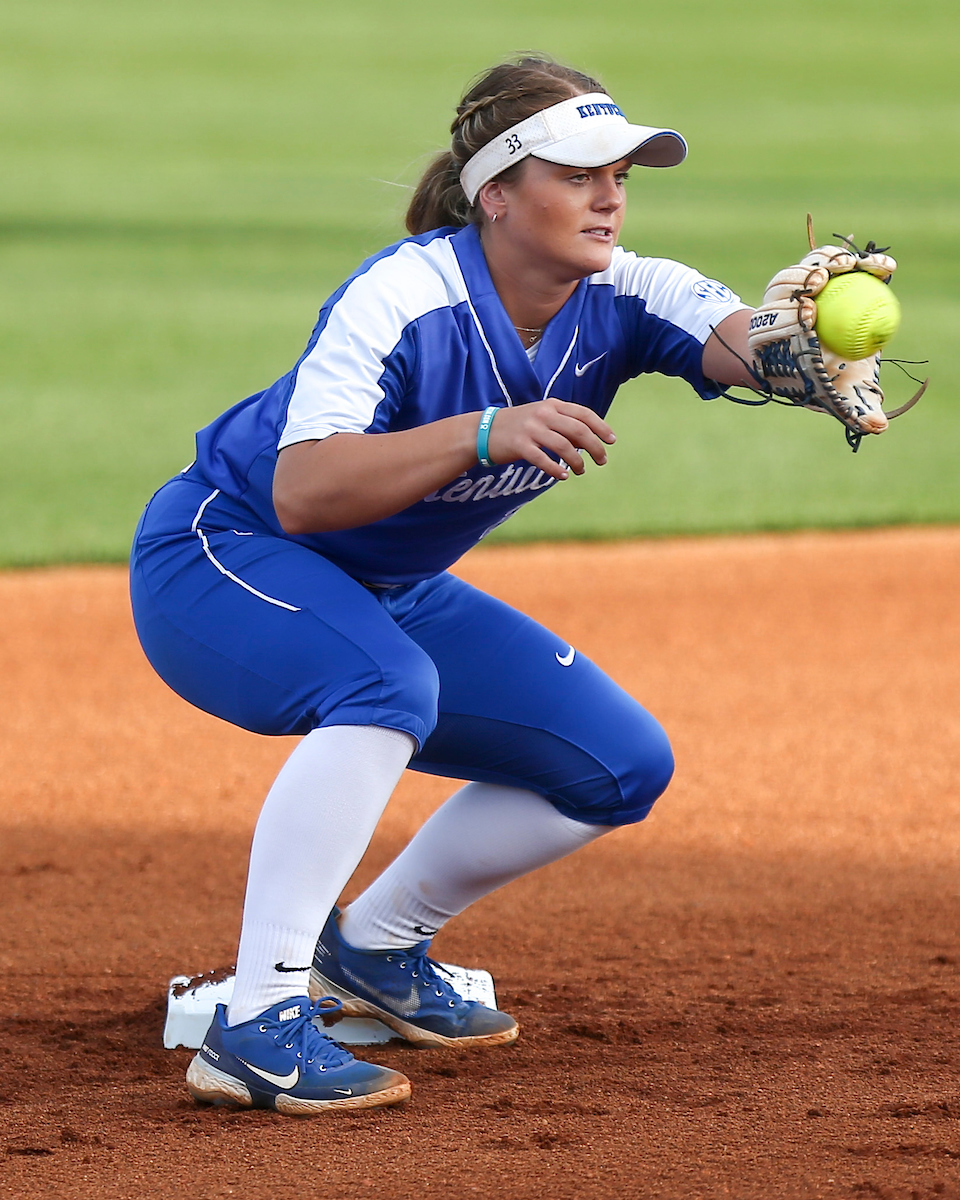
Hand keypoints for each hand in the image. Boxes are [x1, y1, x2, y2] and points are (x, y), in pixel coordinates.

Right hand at [485, 398, 615, 479]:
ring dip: (578, 461)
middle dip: (595, 447)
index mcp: (552, 405)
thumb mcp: (541, 416)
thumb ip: (563, 423)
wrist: (484, 430)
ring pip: (564, 446)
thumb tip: (587, 439)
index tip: (612, 441)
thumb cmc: (518, 425)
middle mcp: (543, 414)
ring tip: (582, 470)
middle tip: (602, 460)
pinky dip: (556, 469)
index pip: (584, 414)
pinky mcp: (520, 445)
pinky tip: (564, 475)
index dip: (601, 427)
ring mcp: (531, 429)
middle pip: (579, 431)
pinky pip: (543, 459)